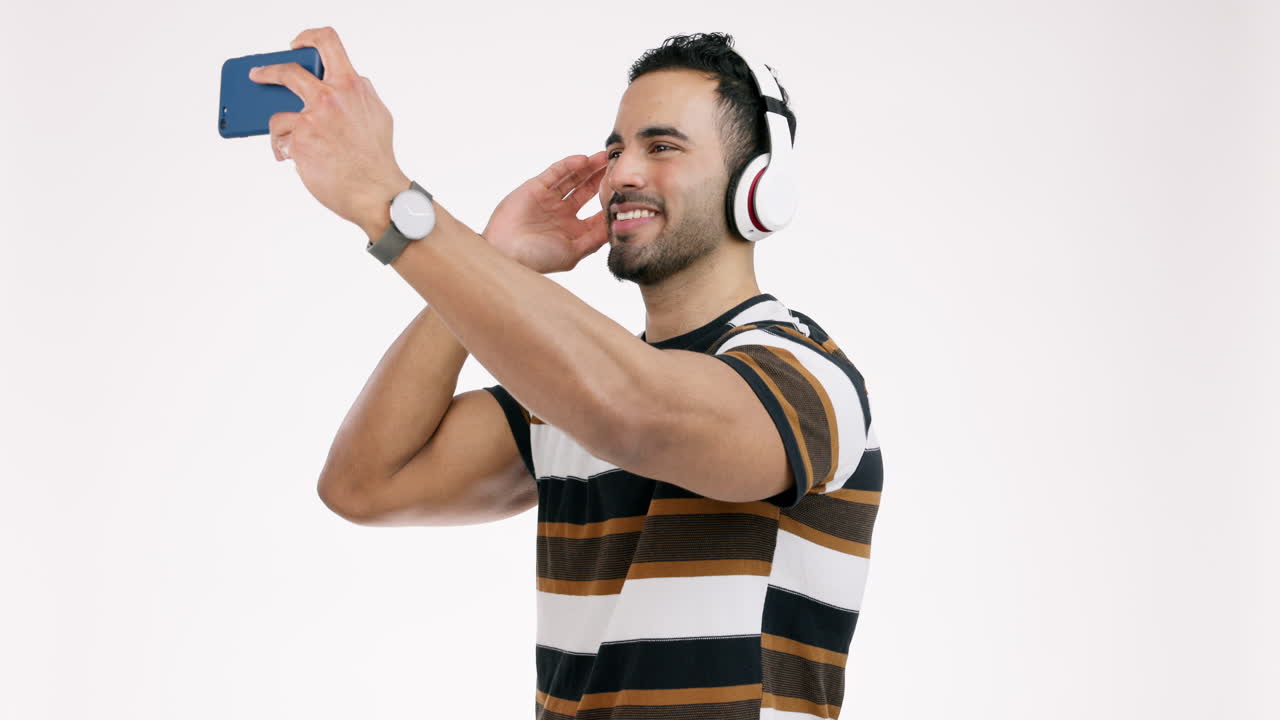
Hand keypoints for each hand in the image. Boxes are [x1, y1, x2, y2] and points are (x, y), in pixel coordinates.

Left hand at [248, 27, 409, 238]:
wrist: (376, 191)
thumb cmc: (377, 157)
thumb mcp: (377, 114)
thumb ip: (358, 93)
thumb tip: (338, 83)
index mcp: (351, 85)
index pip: (327, 42)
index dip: (307, 38)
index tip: (296, 45)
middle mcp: (329, 97)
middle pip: (287, 71)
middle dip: (266, 72)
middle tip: (257, 75)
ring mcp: (312, 119)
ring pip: (278, 115)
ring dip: (280, 130)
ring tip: (287, 142)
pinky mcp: (298, 142)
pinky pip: (280, 141)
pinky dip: (284, 150)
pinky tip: (294, 159)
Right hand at [482, 152, 609, 273]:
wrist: (505, 253)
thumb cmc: (538, 259)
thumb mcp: (572, 253)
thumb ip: (594, 239)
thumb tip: (616, 226)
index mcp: (572, 231)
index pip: (596, 212)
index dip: (610, 202)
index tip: (627, 192)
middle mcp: (562, 213)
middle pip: (586, 190)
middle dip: (601, 178)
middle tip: (618, 166)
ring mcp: (549, 199)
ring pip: (573, 178)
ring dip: (588, 168)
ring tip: (604, 157)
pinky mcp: (535, 188)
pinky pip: (555, 172)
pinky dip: (568, 165)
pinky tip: (583, 160)